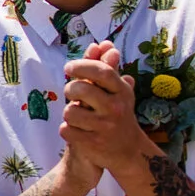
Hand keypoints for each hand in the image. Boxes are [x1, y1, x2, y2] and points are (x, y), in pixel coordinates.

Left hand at [59, 40, 145, 178]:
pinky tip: (77, 130)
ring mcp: (105, 127)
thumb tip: (105, 45)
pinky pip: (66, 130)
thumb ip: (107, 68)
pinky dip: (67, 129)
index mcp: (122, 92)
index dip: (82, 65)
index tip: (69, 67)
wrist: (128, 151)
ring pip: (70, 111)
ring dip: (68, 112)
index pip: (101, 72)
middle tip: (70, 91)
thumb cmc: (117, 113)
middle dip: (70, 88)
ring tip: (77, 115)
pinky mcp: (93, 144)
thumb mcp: (117, 91)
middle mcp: (116, 109)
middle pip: (81, 89)